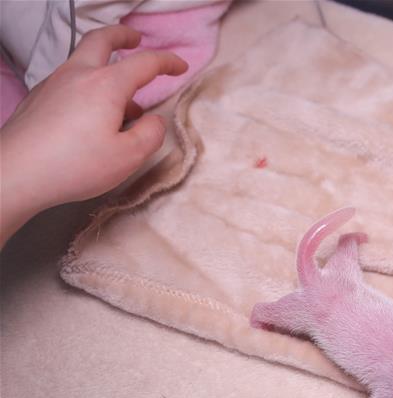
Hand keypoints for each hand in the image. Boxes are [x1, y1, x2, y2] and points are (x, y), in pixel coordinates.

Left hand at [0, 25, 186, 245]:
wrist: (16, 172)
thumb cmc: (76, 165)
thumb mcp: (129, 157)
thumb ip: (151, 134)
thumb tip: (154, 120)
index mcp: (106, 85)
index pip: (144, 63)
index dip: (167, 62)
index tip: (180, 66)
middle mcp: (78, 74)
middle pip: (101, 40)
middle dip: (122, 35)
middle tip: (135, 38)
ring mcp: (54, 84)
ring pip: (83, 62)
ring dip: (106, 67)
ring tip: (123, 98)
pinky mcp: (38, 98)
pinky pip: (69, 81)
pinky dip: (87, 85)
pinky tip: (92, 114)